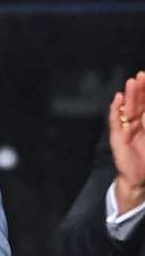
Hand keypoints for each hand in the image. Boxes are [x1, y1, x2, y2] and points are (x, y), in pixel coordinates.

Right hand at [110, 71, 144, 212]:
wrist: (139, 180)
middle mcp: (136, 124)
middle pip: (138, 104)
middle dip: (140, 90)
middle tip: (141, 75)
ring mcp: (125, 129)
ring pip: (127, 109)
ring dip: (129, 95)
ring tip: (131, 82)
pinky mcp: (117, 136)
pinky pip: (115, 120)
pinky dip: (115, 109)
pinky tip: (118, 99)